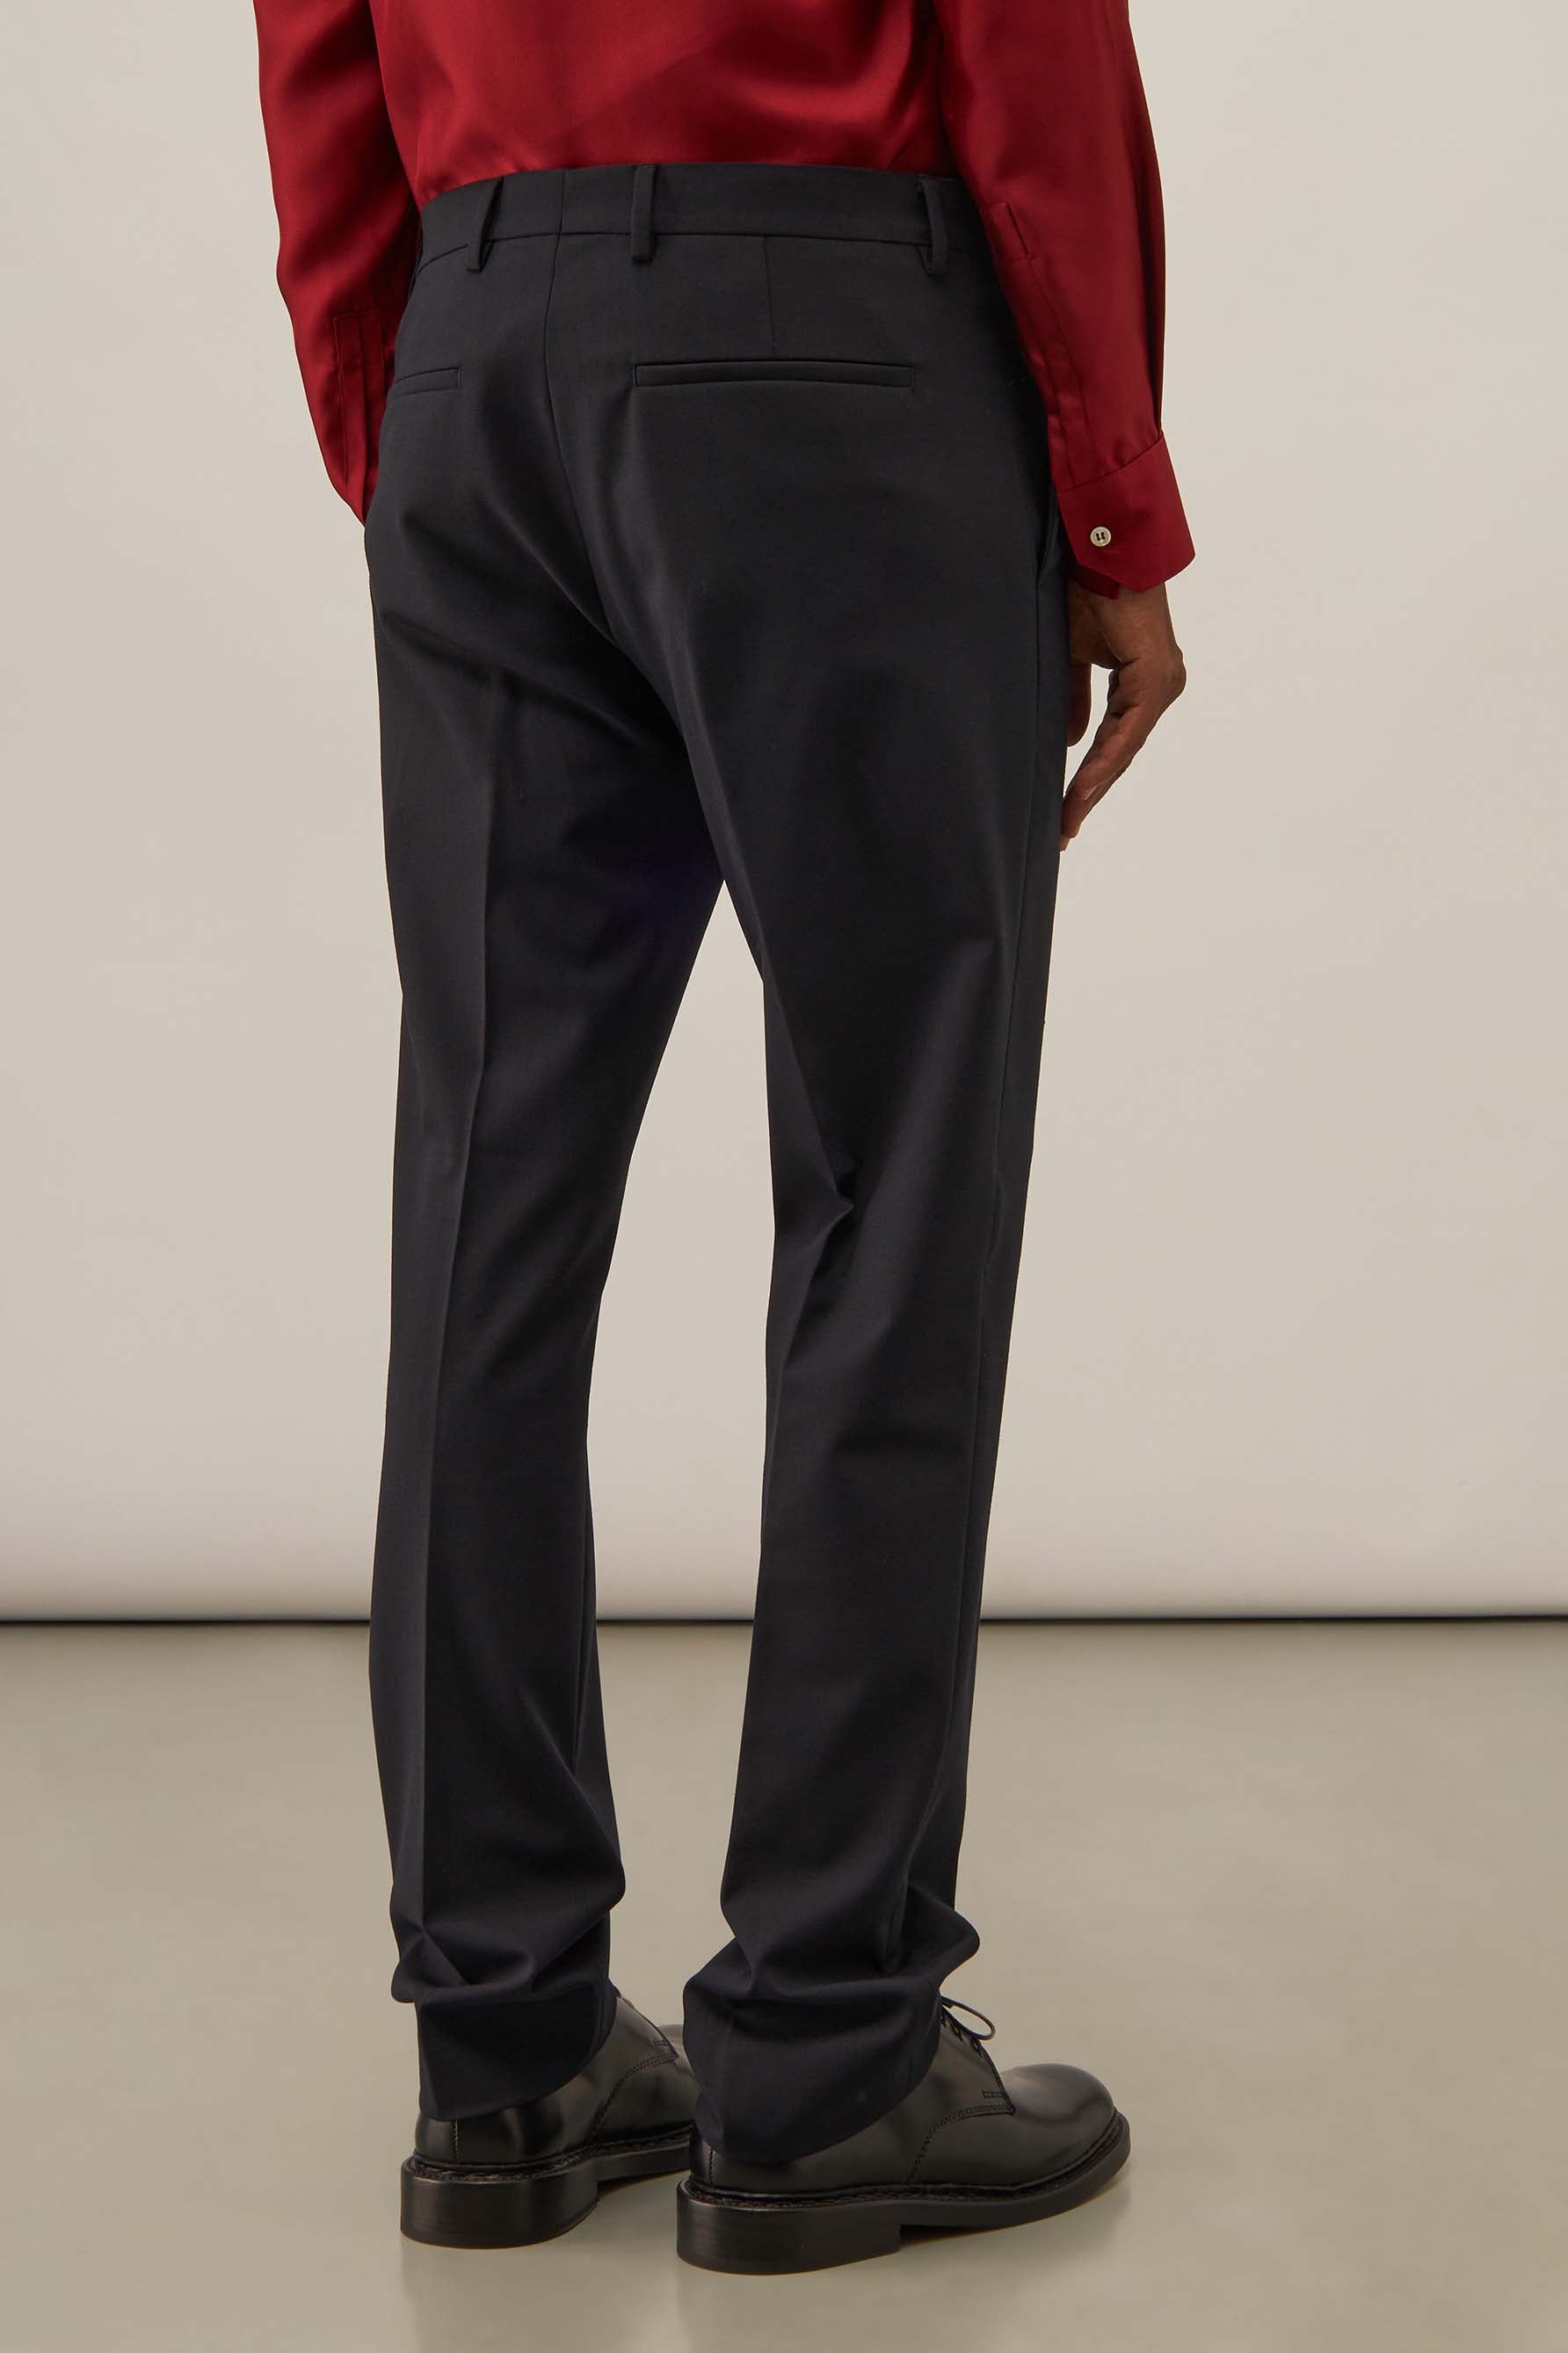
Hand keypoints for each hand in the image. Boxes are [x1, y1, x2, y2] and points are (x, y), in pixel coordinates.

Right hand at [1062, 580, 1186, 846]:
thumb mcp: (1071, 657)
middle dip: (1090, 795)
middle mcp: (1159, 686)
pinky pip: (1128, 729)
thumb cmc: (1085, 592)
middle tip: (1064, 833)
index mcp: (1141, 682)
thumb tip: (1074, 743)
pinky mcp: (1155, 676)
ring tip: (1068, 821)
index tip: (1065, 814)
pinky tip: (1084, 787)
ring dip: (1094, 787)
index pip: (1113, 742)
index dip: (1089, 781)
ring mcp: (1161, 683)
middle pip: (1121, 754)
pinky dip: (1105, 759)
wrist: (1098, 550)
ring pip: (1125, 748)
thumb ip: (1074, 699)